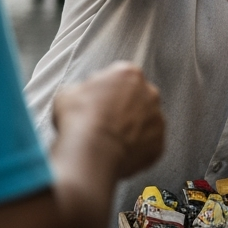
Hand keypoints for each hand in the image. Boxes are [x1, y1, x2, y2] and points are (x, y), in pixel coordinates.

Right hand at [53, 62, 164, 178]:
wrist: (91, 153)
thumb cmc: (79, 120)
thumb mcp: (68, 93)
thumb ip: (83, 89)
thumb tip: (83, 96)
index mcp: (129, 74)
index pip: (121, 78)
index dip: (107, 92)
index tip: (97, 102)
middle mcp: (150, 93)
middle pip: (138, 98)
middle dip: (124, 108)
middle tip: (104, 122)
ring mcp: (158, 119)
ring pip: (145, 122)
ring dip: (132, 129)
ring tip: (109, 141)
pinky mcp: (159, 143)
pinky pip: (148, 145)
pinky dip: (136, 149)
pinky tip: (118, 153)